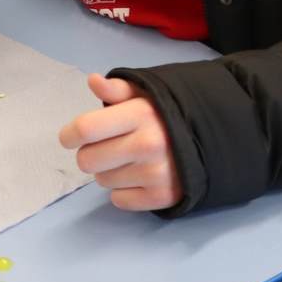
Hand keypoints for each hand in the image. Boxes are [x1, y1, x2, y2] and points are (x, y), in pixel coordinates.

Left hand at [59, 74, 181, 211]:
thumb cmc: (168, 114)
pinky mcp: (162, 196)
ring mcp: (156, 173)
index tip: (71, 137)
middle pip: (87, 160)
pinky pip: (119, 200)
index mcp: (141, 114)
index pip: (85, 129)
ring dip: (110, 171)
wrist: (212, 138)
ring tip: (130, 160)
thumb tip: (93, 81)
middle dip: (92, 153)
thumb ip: (117, 89)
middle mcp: (148, 144)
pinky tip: (139, 176)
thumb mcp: (146, 94)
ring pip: (102, 181)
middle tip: (109, 147)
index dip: (69, 134)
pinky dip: (124, 191)